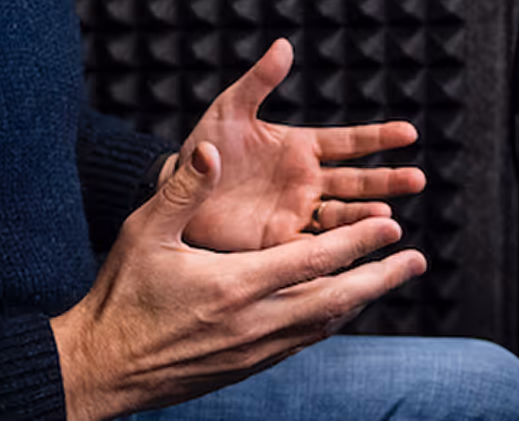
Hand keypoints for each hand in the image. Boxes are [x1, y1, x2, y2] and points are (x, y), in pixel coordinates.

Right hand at [51, 142, 426, 420]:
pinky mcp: (244, 367)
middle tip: (416, 260)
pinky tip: (336, 311)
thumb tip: (213, 149)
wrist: (101, 369)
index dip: (357, 242)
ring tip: (388, 280)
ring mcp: (252, 351)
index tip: (393, 226)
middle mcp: (253, 323)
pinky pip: (301, 343)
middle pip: (335, 300)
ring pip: (323, 325)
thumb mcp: (144, 232)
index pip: (313, 261)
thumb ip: (184, 189)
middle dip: (380, 278)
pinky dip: (328, 322)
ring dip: (360, 301)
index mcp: (234, 286)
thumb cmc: (119, 295)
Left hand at [175, 39, 425, 251]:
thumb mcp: (230, 109)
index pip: (349, 142)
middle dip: (387, 181)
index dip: (379, 137)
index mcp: (302, 147)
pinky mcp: (280, 241)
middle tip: (417, 179)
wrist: (178, 192)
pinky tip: (358, 247)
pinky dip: (339, 247)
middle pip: (358, 181)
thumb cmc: (205, 148)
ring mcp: (297, 212)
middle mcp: (307, 180)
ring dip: (366, 217)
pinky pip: (315, 246)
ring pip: (343, 215)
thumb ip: (259, 81)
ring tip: (388, 219)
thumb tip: (283, 45)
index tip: (410, 133)